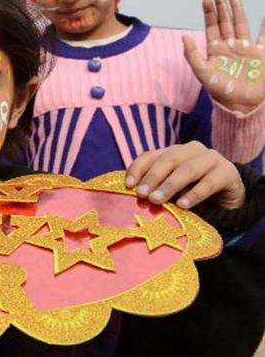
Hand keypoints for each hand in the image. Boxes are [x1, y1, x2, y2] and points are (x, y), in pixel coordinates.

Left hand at [124, 141, 244, 209]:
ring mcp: (211, 158)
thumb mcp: (170, 190)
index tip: (128, 185)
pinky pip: (209, 183)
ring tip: (157, 200)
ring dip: (170, 185)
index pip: (150, 155)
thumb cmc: (191, 193)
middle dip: (153, 177)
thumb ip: (154, 189)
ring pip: (187, 169)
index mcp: (173, 152)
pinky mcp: (228, 172)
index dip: (137, 169)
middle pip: (168, 160)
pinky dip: (194, 194)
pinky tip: (183, 206)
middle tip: (142, 195)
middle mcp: (191, 150)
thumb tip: (132, 197)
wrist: (228, 200)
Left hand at [183, 0, 264, 113]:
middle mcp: (230, 47)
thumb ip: (192, 56)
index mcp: (215, 50)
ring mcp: (245, 49)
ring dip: (237, 9)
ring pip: (241, 24)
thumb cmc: (221, 91)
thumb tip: (184, 37)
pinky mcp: (260, 54)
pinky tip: (264, 15)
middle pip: (225, 21)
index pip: (211, 27)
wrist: (242, 105)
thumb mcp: (203, 73)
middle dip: (221, 6)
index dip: (208, 13)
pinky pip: (263, 37)